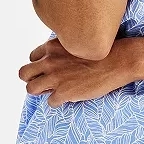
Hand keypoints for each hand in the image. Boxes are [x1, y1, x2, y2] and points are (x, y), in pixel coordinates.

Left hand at [17, 36, 136, 107]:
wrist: (119, 60)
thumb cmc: (103, 50)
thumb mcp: (78, 41)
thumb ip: (64, 48)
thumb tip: (59, 57)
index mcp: (53, 46)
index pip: (33, 57)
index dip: (40, 65)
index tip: (50, 69)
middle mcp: (50, 61)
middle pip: (24, 73)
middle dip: (32, 78)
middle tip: (45, 82)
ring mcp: (55, 77)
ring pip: (31, 89)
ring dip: (41, 91)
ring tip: (54, 91)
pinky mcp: (64, 92)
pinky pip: (50, 102)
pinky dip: (58, 101)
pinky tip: (70, 97)